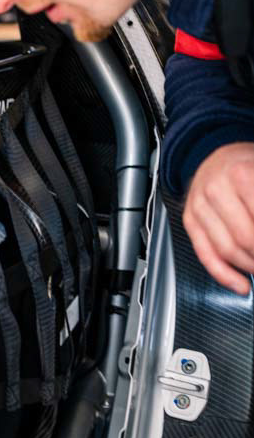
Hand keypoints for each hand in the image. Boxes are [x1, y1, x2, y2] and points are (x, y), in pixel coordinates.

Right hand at [183, 142, 253, 294]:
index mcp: (240, 174)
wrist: (214, 153)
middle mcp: (215, 190)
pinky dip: (224, 275)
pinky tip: (240, 284)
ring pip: (226, 250)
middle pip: (246, 239)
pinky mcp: (190, 221)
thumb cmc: (245, 165)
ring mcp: (199, 207)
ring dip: (249, 266)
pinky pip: (205, 255)